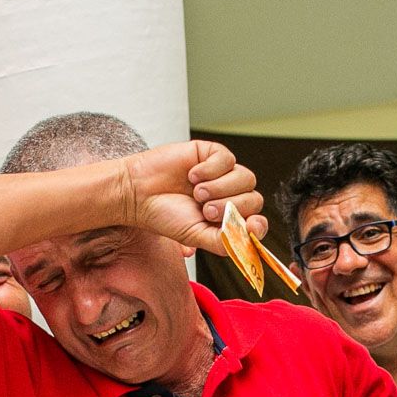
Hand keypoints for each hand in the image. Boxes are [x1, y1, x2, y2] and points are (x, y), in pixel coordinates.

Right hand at [117, 141, 266, 254]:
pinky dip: (210, 169)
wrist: (138, 193)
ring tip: (196, 192)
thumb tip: (250, 238)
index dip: (258, 224)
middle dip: (230, 206)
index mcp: (227, 219)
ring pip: (245, 178)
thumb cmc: (164, 215)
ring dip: (220, 188)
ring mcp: (222, 174)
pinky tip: (191, 175)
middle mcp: (228, 196)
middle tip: (205, 210)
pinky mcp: (212, 154)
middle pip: (254, 199)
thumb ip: (224, 242)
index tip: (251, 226)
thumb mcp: (195, 236)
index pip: (256, 221)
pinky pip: (228, 160)